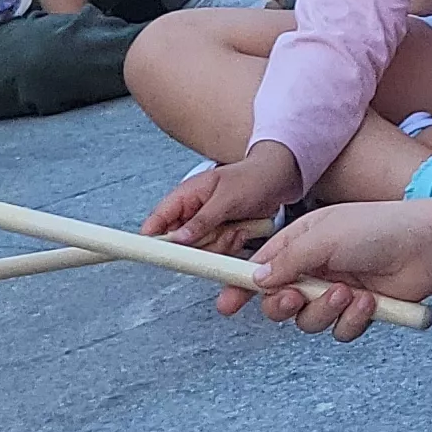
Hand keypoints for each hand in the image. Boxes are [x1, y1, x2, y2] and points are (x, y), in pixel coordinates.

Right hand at [143, 141, 306, 252]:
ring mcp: (206, 226)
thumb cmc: (252, 179)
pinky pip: (218, 252)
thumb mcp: (226, 199)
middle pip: (179, 243)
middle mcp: (192, 213)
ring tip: (236, 226)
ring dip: (221, 242)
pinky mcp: (220, 236)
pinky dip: (232, 244)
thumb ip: (202, 221)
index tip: (154, 253)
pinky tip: (242, 230)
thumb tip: (178, 239)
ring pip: (201, 251)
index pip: (158, 219)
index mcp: (186, 196)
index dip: (152, 237)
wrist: (279, 180)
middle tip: (222, 230)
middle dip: (202, 242)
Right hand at [219, 200, 431, 340]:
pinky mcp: (359, 312)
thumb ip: (287, 259)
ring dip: (323, 311)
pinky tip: (369, 302)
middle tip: (293, 299)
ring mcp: (336, 291)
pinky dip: (351, 321)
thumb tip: (256, 280)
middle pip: (278, 302)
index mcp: (301, 241)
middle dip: (282, 306)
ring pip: (308, 321)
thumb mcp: (324, 235)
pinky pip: (339, 331)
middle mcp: (315, 268)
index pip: (260, 267)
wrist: (430, 246)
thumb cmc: (379, 228)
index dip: (240, 286)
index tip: (225, 304)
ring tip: (347, 293)